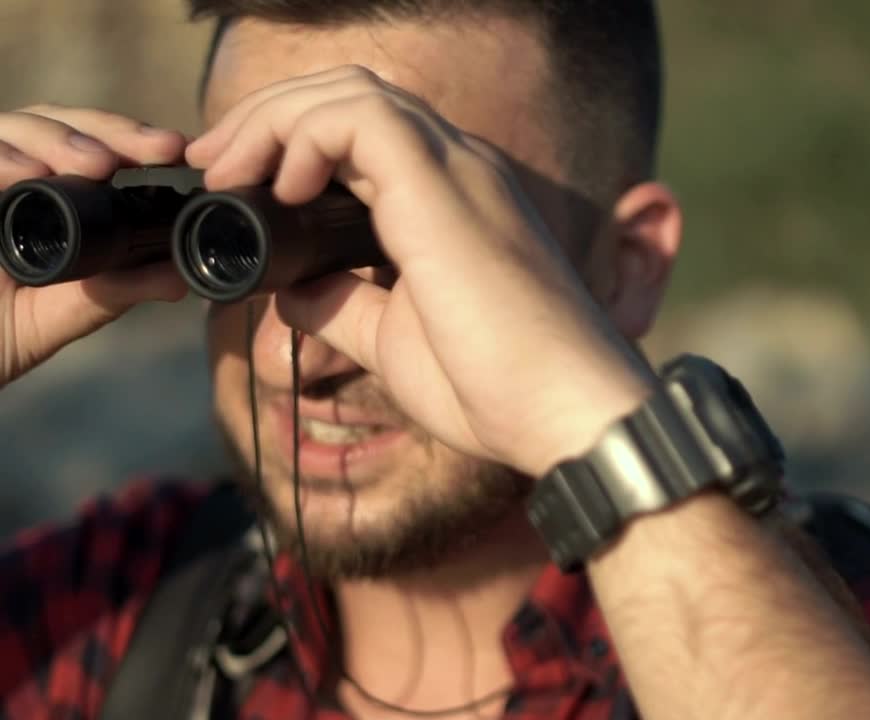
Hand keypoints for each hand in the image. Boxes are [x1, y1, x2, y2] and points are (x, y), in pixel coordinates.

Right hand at [0, 105, 188, 387]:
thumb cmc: (4, 329)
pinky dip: (2, 159)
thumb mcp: (73, 308)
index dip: (134, 140)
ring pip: (15, 127)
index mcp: (52, 190)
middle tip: (152, 151)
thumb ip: (123, 288)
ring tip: (98, 165)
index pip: (94, 144)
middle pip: (59, 122)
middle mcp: (14, 172)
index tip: (176, 148)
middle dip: (110, 131)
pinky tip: (29, 173)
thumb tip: (181, 278)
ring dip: (60, 140)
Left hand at [186, 66, 654, 475]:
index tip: (237, 185)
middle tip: (215, 164)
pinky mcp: (444, 186)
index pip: (365, 131)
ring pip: (350, 91)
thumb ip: (344, 305)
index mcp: (452, 203)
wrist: (562, 412)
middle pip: (350, 94)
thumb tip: (289, 287)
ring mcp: (458, 170)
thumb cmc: (498, 388)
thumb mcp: (394, 344)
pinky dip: (303, 135)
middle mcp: (460, 170)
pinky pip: (360, 118)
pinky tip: (280, 187)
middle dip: (269, 117)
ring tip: (228, 169)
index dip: (291, 141)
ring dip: (275, 119)